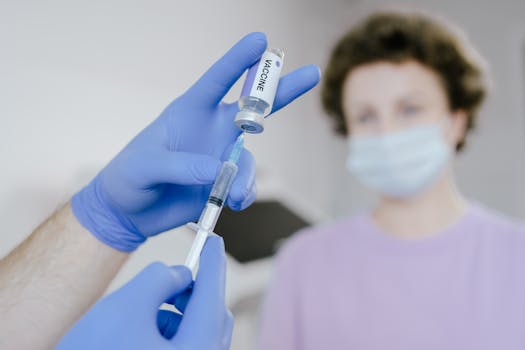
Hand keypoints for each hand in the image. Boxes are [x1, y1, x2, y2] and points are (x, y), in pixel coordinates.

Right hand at [56, 235, 231, 349]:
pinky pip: (187, 344)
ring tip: (147, 310)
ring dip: (177, 311)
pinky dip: (171, 328)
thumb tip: (180, 274)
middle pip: (212, 316)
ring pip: (198, 330)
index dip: (213, 262)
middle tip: (173, 278)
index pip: (213, 296)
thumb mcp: (125, 306)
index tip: (212, 240)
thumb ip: (160, 278)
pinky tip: (144, 329)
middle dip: (192, 291)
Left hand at [71, 32, 320, 250]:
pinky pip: (244, 184)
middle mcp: (211, 129)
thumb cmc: (129, 178)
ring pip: (249, 158)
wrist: (130, 212)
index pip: (217, 81)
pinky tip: (234, 203)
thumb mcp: (146, 167)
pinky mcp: (223, 183)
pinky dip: (244, 194)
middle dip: (281, 90)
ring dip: (246, 177)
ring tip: (235, 196)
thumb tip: (219, 170)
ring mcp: (220, 156)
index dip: (239, 61)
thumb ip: (181, 166)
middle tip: (311, 73)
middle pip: (253, 107)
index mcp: (189, 112)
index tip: (260, 41)